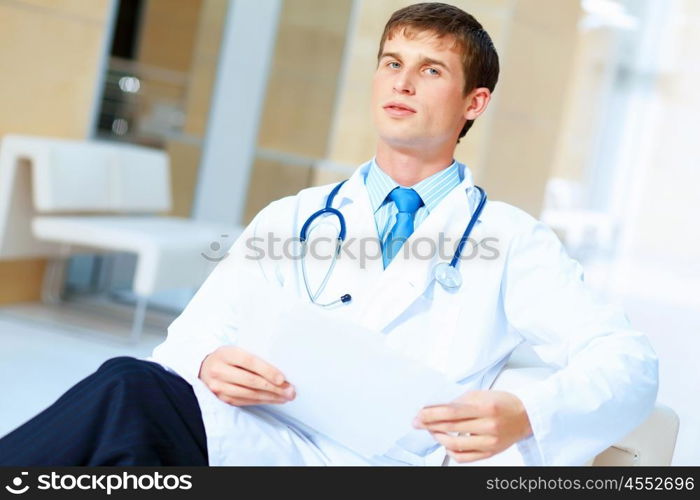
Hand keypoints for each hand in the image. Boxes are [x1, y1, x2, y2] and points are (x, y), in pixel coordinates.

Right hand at [198, 346, 295, 405]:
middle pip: (251, 381)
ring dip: (271, 397)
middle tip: (291, 391)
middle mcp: (220, 371)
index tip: (283, 379)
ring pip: (249, 394)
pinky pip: (245, 401)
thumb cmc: (228, 357)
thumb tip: (280, 369)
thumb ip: (254, 357)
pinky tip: (273, 400)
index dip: (268, 371)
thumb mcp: (236, 350)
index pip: (250, 362)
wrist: (205, 368)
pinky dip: (262, 401)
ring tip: (286, 397)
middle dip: (274, 387)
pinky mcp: (222, 398)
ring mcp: (219, 387)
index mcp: (226, 354)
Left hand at [413, 390, 532, 463]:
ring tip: (433, 431)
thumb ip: (459, 401)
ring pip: (455, 445)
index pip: (451, 412)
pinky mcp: (490, 453)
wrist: (526, 416)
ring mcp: (490, 442)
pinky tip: (446, 444)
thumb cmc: (503, 403)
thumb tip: (436, 408)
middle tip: (419, 422)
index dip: (431, 414)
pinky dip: (451, 452)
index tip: (419, 414)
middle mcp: (488, 426)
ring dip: (439, 438)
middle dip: (430, 425)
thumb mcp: (481, 394)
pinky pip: (465, 457)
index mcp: (485, 408)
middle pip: (451, 427)